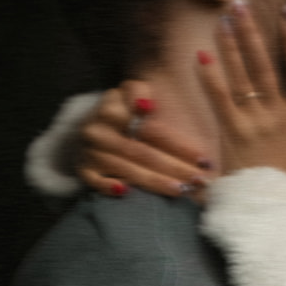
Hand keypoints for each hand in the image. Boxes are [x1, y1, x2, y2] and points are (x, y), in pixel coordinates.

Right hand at [78, 83, 212, 198]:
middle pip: (142, 153)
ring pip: (127, 169)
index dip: (177, 145)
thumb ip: (139, 93)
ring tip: (181, 191)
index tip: (202, 158)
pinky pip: (95, 182)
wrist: (91, 126)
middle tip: (199, 179)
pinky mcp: (84, 170)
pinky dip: (109, 187)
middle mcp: (99, 131)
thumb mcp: (131, 92)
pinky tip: (128, 192)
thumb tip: (147, 106)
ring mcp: (90, 152)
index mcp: (112, 109)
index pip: (149, 131)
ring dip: (155, 182)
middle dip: (174, 168)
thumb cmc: (121, 110)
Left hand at [201, 2, 285, 183]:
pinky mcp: (232, 134)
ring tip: (220, 20)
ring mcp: (254, 123)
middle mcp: (277, 114)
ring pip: (242, 76)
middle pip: (265, 64)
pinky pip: (220, 100)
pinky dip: (210, 78)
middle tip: (240, 5)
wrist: (275, 212)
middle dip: (252, 33)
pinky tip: (200, 57)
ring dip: (230, 46)